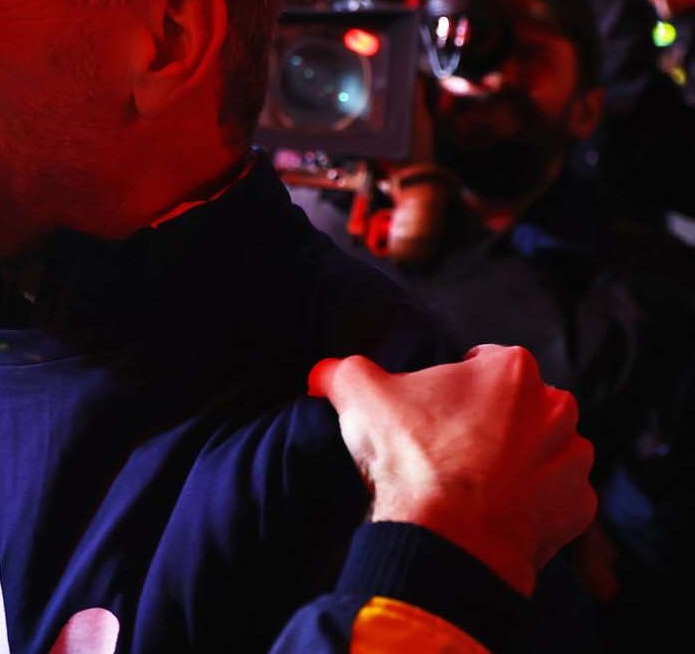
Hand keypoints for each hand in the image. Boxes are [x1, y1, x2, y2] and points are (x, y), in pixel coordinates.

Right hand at [309, 345, 595, 596]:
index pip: (480, 364)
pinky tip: (493, 510)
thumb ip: (343, 372)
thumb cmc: (413, 458)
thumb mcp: (359, 395)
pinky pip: (552, 496)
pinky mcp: (577, 505)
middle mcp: (555, 408)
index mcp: (511, 369)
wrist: (449, 537)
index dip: (449, 389)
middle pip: (516, 406)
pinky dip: (528, 502)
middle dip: (489, 423)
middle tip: (447, 449)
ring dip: (514, 461)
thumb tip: (324, 373)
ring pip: (540, 449)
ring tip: (470, 484)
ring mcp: (571, 458)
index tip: (429, 413)